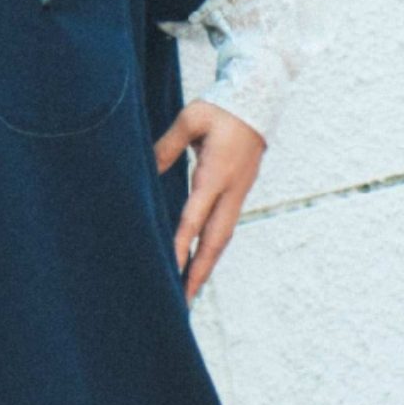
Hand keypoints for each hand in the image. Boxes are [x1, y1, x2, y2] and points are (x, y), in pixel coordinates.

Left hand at [152, 100, 266, 306]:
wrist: (259, 102)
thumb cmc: (220, 108)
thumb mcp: (191, 119)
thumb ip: (167, 146)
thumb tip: (144, 168)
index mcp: (217, 173)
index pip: (195, 217)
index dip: (181, 245)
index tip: (169, 269)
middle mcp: (231, 190)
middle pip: (215, 241)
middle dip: (199, 272)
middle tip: (183, 302)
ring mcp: (238, 194)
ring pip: (222, 239)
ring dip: (206, 266)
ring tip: (190, 293)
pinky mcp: (239, 194)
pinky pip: (224, 229)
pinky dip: (212, 250)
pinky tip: (201, 264)